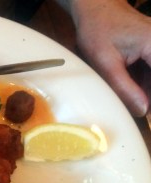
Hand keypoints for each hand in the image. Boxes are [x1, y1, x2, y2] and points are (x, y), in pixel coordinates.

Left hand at [69, 0, 150, 116]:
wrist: (96, 10)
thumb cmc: (98, 29)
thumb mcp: (105, 62)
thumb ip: (124, 87)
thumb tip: (142, 110)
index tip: (147, 114)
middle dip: (149, 98)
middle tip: (140, 114)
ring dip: (146, 93)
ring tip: (134, 105)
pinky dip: (144, 85)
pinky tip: (133, 94)